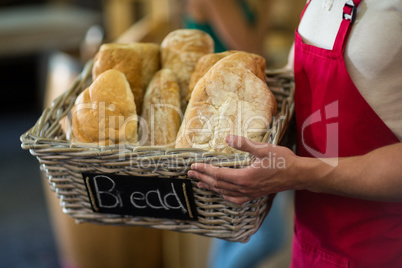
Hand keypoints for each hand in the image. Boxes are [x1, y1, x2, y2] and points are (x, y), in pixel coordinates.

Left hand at [188, 135, 303, 203]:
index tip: (193, 166)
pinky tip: (221, 193)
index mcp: (244, 177)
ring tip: (199, 183)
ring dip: (210, 187)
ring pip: (224, 192)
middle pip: (218, 184)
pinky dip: (224, 195)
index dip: (204, 170)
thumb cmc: (282, 160)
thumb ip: (243, 144)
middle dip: (203, 178)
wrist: (298, 175)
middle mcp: (244, 188)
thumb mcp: (262, 149)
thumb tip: (227, 138)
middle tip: (190, 173)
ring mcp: (249, 193)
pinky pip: (235, 198)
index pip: (218, 174)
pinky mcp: (254, 195)